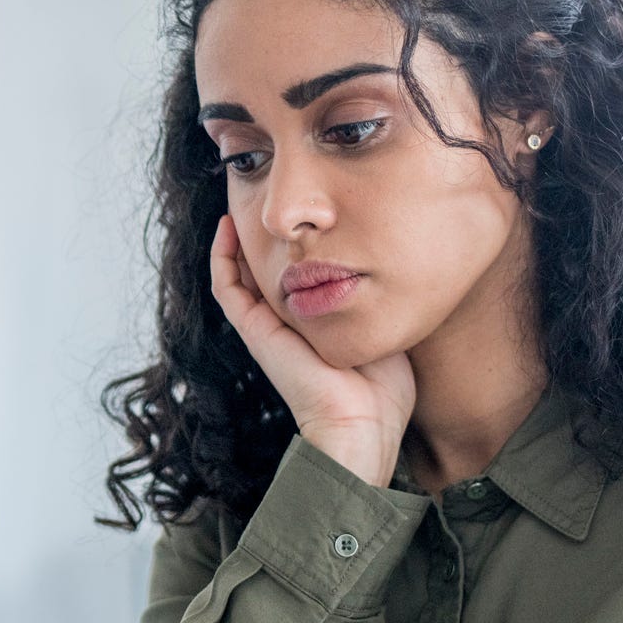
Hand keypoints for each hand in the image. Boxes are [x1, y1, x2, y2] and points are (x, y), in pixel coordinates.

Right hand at [210, 216, 413, 486]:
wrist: (360, 423)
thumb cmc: (382, 389)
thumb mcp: (386, 327)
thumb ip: (383, 299)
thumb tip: (401, 263)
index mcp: (315, 323)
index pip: (295, 278)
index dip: (292, 247)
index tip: (301, 214)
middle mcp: (286, 322)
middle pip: (264, 271)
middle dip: (263, 236)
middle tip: (265, 198)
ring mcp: (267, 327)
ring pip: (239, 275)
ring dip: (235, 240)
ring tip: (239, 203)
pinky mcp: (254, 331)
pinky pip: (227, 288)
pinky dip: (222, 257)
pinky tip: (227, 226)